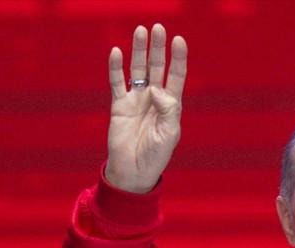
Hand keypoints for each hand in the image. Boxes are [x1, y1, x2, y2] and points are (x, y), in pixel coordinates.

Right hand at [104, 24, 187, 193]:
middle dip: (158, 48)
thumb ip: (168, 110)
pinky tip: (116, 52)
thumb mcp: (169, 134)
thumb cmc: (155, 156)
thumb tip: (157, 89)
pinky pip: (117, 82)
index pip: (176, 76)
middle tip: (158, 27)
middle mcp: (154, 98)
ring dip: (139, 51)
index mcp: (170, 105)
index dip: (178, 58)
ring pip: (137, 69)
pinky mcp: (119, 105)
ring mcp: (136, 100)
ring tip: (140, 31)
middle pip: (157, 67)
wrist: (133, 171)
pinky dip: (115, 67)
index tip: (179, 40)